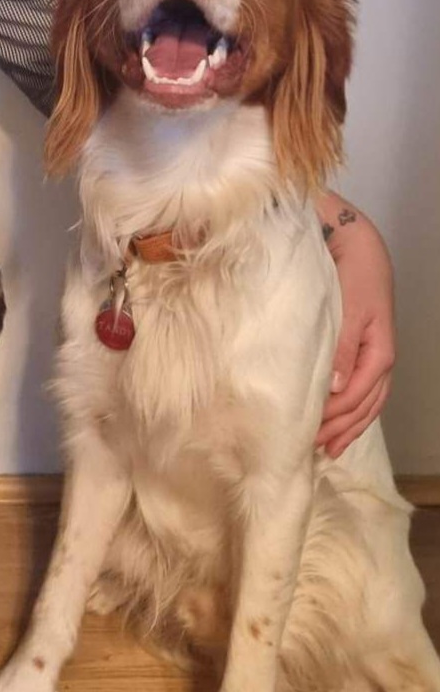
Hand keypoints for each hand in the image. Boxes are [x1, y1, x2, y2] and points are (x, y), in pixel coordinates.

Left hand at [315, 192, 395, 457]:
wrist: (354, 241)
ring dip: (348, 424)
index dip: (337, 418)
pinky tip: (336, 417)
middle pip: (366, 404)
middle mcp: (380, 357)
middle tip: (315, 450)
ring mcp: (373, 353)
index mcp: (379, 351)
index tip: (311, 434)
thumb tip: (336, 388)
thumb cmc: (351, 272)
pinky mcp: (362, 346)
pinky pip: (362, 387)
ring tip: (327, 445)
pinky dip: (351, 407)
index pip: (358, 395)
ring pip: (367, 400)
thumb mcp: (349, 307)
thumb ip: (343, 347)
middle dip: (343, 429)